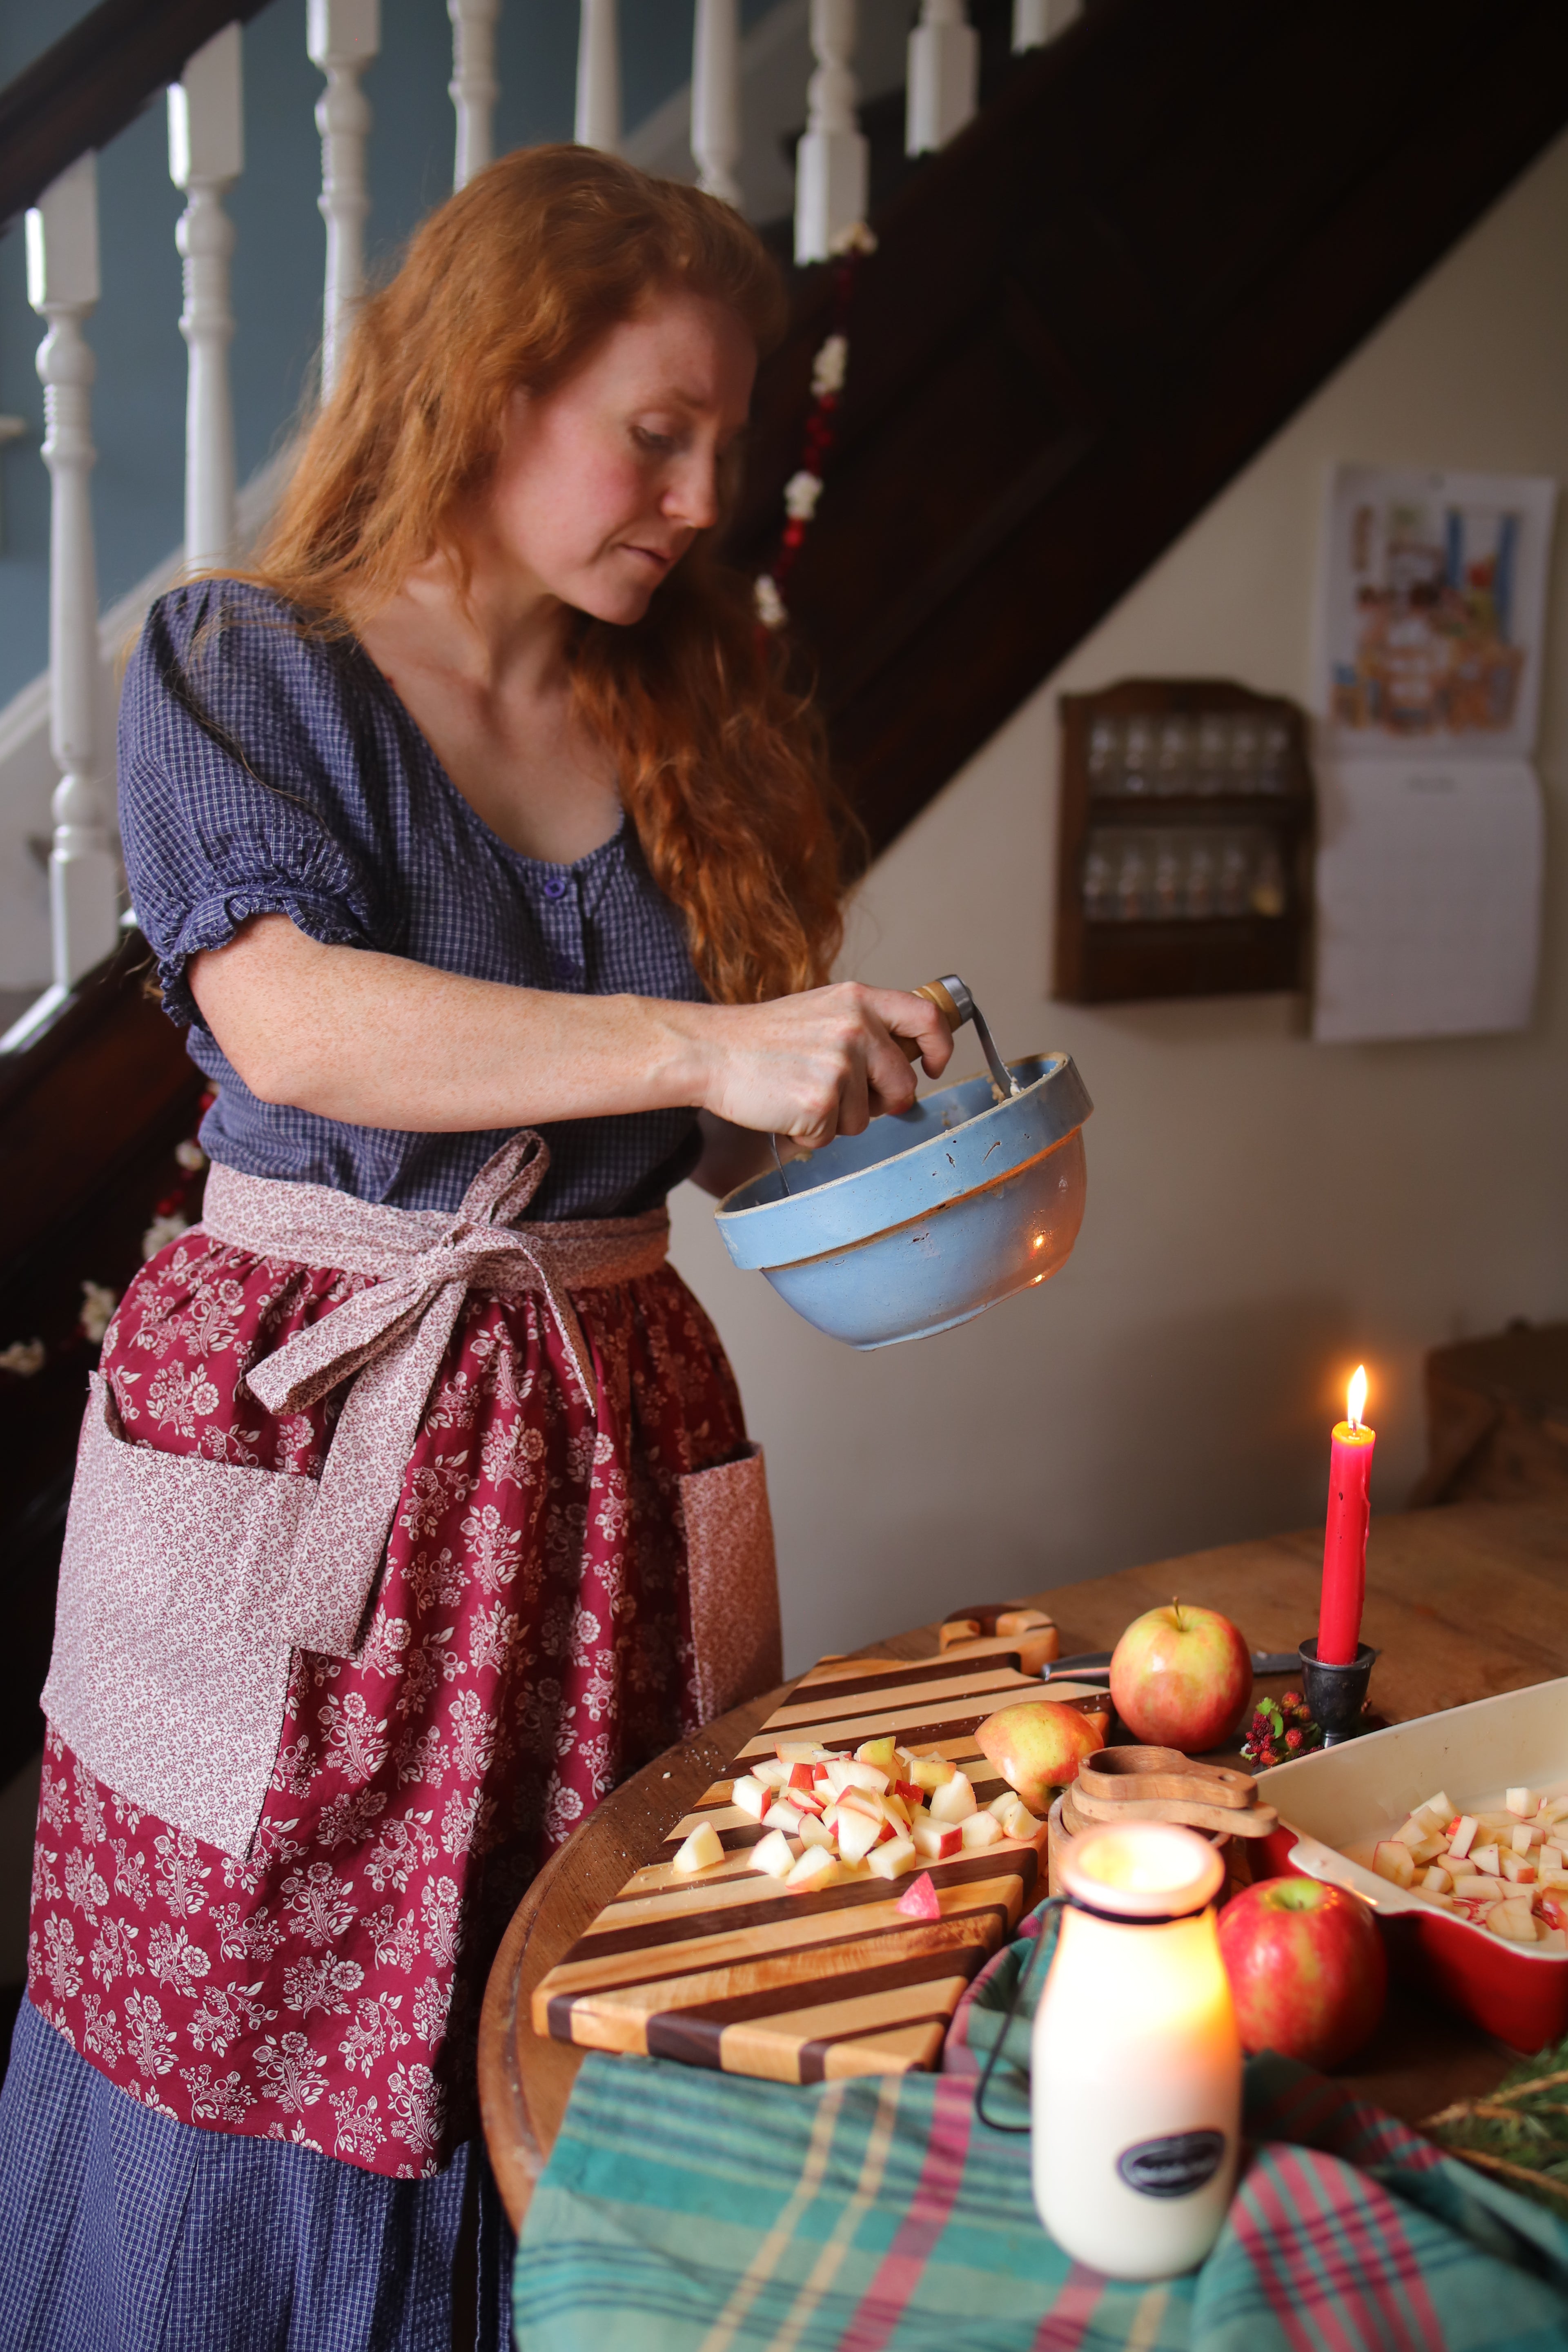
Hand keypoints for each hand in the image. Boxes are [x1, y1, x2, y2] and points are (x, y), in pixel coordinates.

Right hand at [690, 983, 953, 1149]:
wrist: (710, 1050)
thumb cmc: (762, 1038)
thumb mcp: (822, 1010)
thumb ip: (866, 1027)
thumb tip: (907, 1062)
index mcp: (860, 1000)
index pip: (928, 1018)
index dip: (940, 1047)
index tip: (932, 1066)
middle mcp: (856, 1028)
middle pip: (902, 1084)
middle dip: (881, 1103)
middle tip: (842, 1097)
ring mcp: (840, 1066)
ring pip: (866, 1119)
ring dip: (836, 1119)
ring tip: (798, 1092)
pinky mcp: (820, 1102)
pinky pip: (832, 1137)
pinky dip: (809, 1134)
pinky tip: (785, 1108)